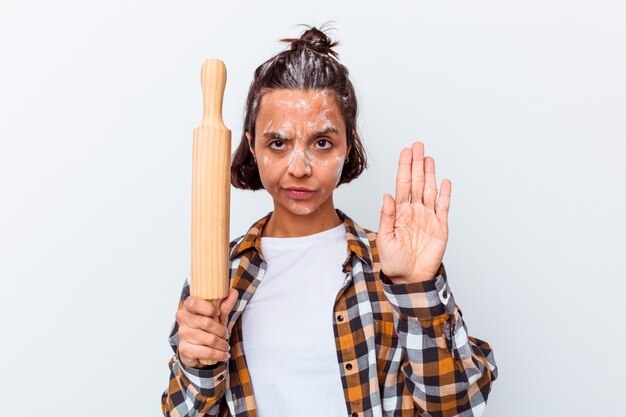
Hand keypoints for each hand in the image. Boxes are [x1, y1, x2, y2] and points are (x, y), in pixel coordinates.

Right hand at [176, 288, 237, 367]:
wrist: (194, 350)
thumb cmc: (206, 328)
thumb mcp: (216, 316)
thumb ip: (224, 304)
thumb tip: (233, 291)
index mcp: (188, 307)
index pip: (193, 302)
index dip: (208, 308)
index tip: (217, 313)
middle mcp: (183, 319)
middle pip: (206, 323)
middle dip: (221, 330)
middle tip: (226, 334)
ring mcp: (182, 335)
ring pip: (209, 339)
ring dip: (222, 344)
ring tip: (226, 346)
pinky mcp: (184, 349)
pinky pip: (207, 352)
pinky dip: (219, 354)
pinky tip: (225, 355)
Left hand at [377, 141, 450, 282]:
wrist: (409, 278)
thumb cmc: (394, 260)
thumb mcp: (385, 238)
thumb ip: (387, 216)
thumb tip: (387, 196)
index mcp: (400, 211)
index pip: (402, 184)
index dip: (404, 168)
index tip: (405, 152)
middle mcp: (414, 210)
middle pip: (417, 182)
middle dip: (417, 164)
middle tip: (418, 145)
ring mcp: (428, 217)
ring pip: (430, 191)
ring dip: (430, 174)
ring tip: (428, 158)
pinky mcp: (440, 227)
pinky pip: (443, 208)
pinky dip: (445, 195)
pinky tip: (445, 181)